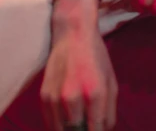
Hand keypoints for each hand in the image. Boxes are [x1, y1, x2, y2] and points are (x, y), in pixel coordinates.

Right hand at [41, 10, 117, 130]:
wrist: (72, 33)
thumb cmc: (95, 56)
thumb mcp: (111, 81)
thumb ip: (109, 112)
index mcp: (95, 93)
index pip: (95, 130)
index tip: (96, 129)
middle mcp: (73, 97)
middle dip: (83, 129)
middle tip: (86, 122)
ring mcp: (56, 97)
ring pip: (62, 130)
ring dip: (70, 128)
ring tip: (77, 119)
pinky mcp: (44, 96)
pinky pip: (51, 123)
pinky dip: (59, 124)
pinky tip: (66, 116)